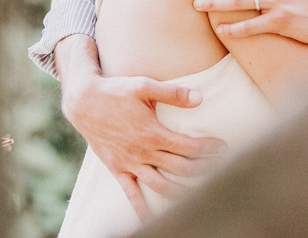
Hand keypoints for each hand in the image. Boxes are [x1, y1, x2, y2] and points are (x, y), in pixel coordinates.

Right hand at [55, 37, 225, 219]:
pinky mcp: (117, 170)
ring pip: (161, 186)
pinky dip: (142, 210)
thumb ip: (172, 93)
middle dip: (204, 169)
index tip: (223, 147)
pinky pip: (131, 194)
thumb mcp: (143, 85)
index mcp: (152, 133)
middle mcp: (142, 152)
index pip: (188, 147)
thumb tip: (199, 98)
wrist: (84, 102)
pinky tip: (152, 221)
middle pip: (180, 168)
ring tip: (201, 190)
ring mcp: (130, 164)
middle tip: (220, 166)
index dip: (208, 148)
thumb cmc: (116, 91)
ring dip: (183, 191)